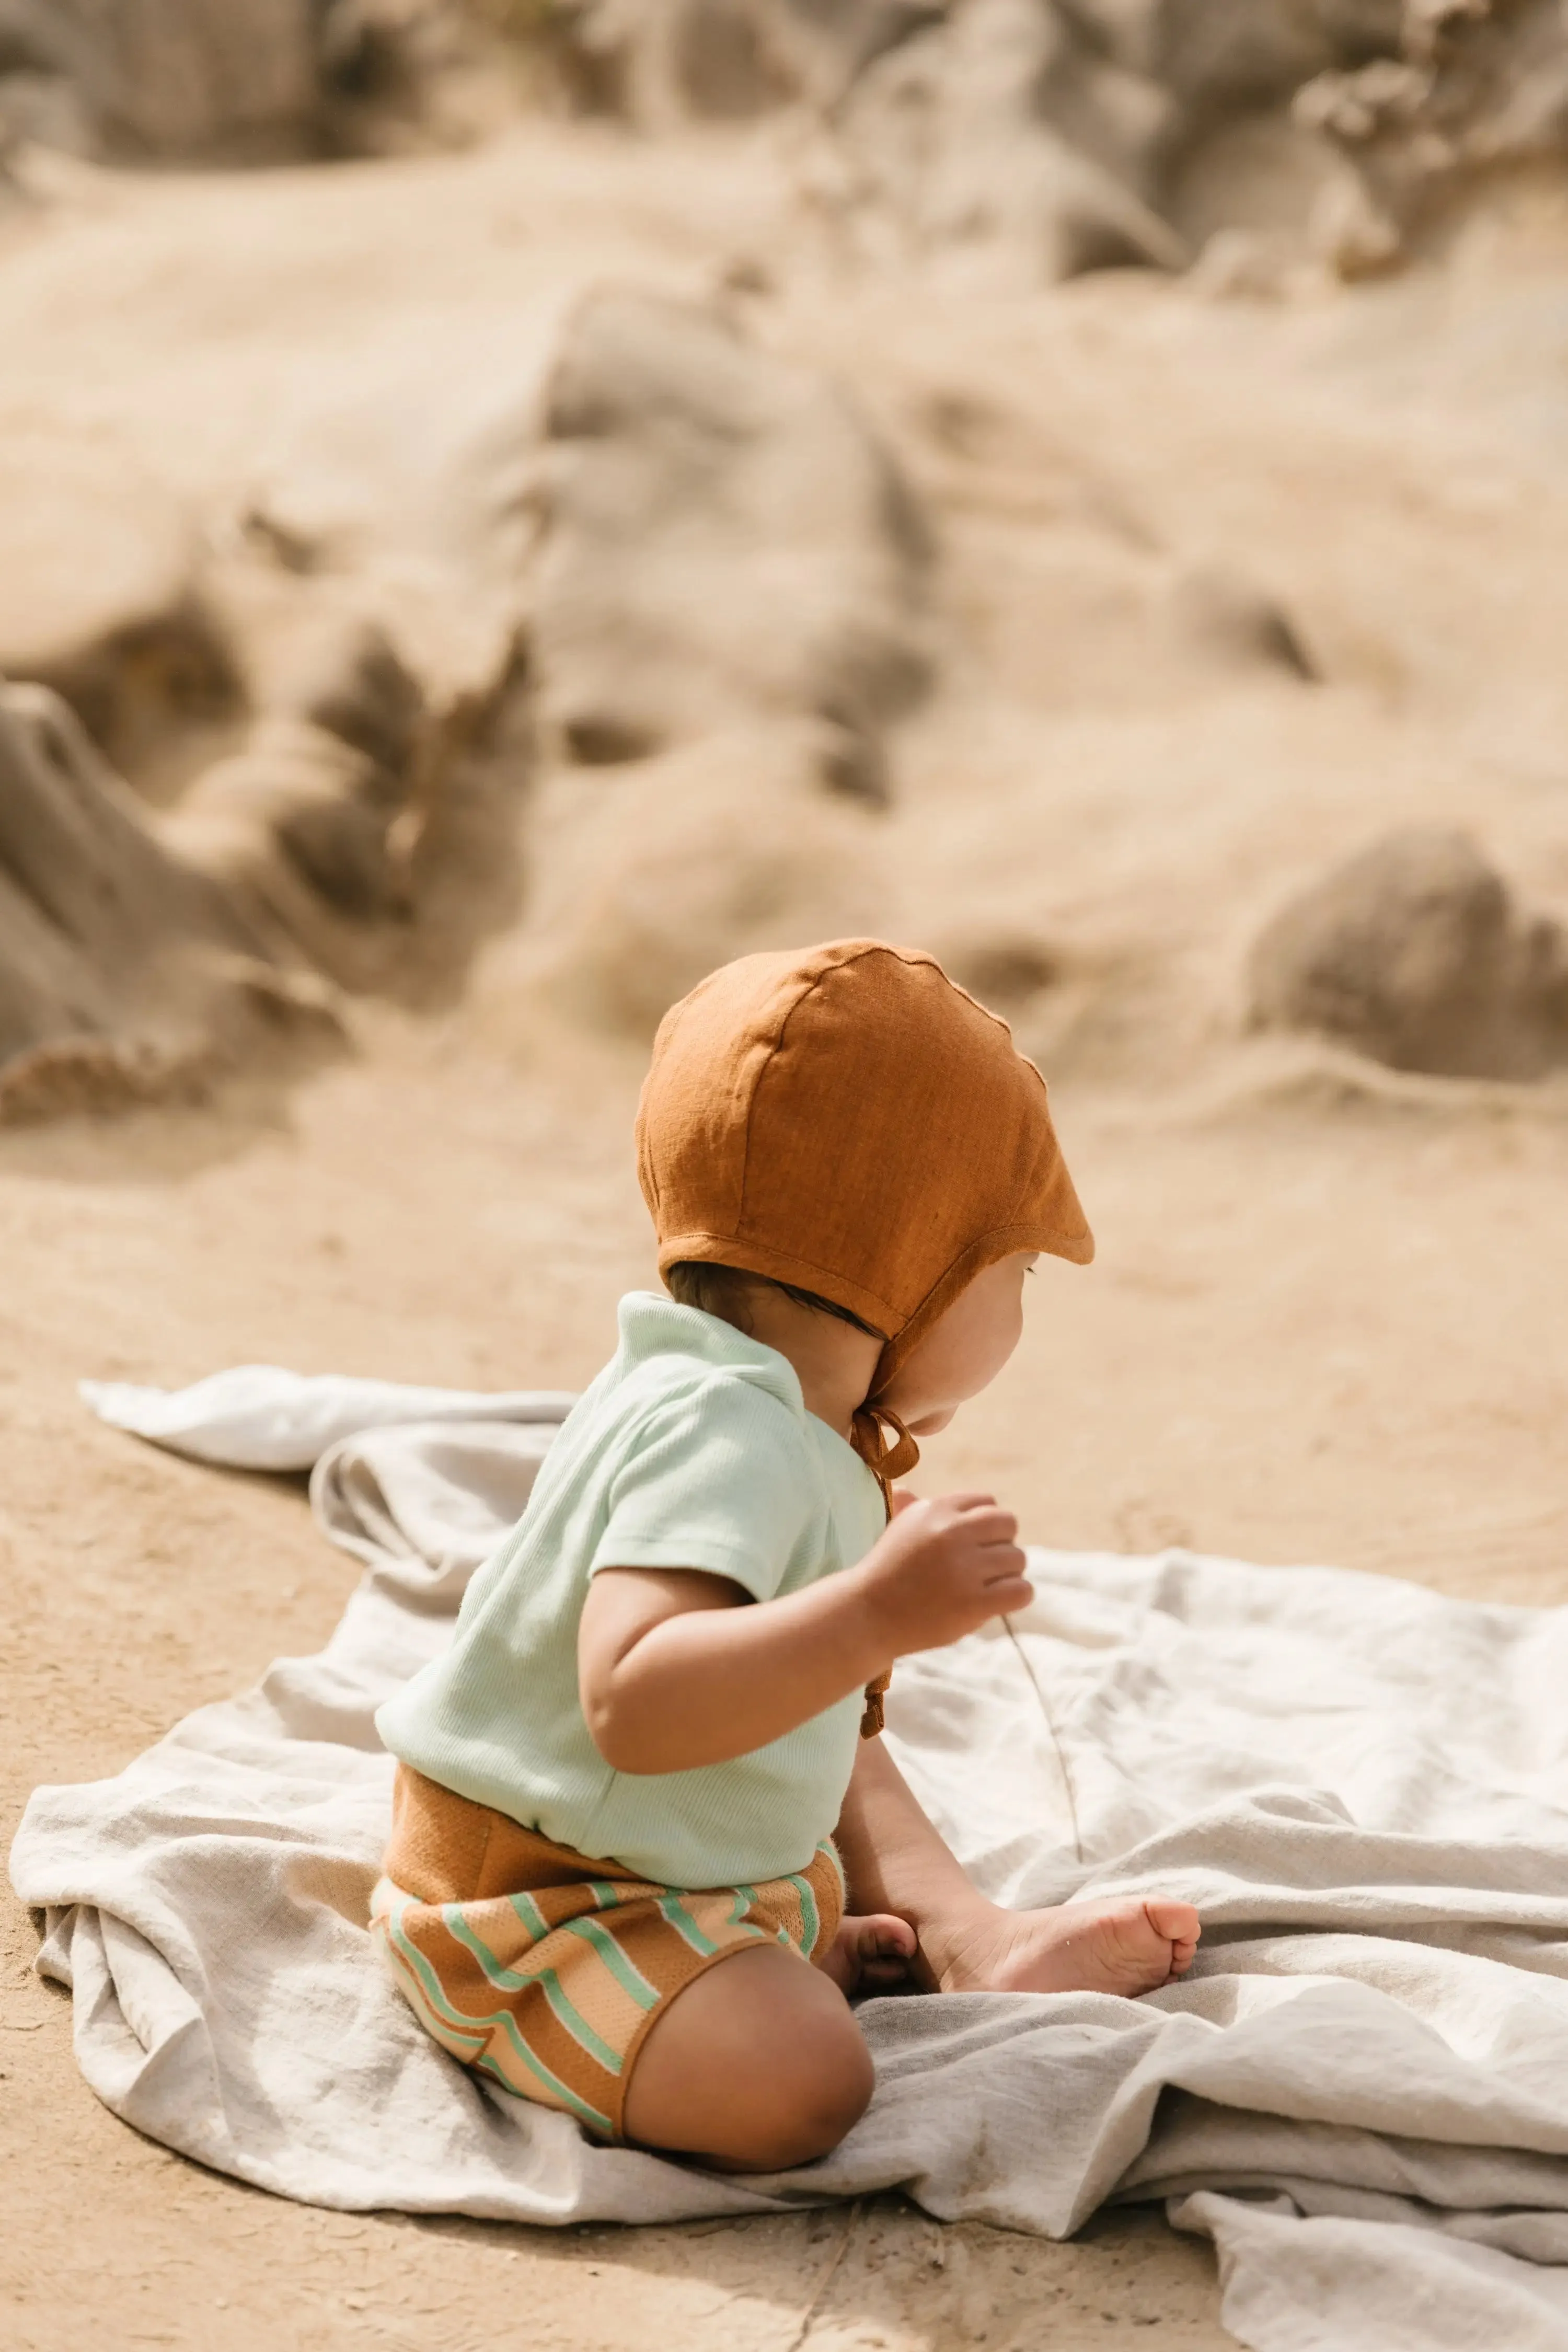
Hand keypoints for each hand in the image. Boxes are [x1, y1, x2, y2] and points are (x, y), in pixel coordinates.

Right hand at [856, 1491, 1031, 1659]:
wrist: (867, 1614)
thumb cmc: (886, 1571)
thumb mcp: (898, 1529)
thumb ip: (911, 1508)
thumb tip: (906, 1490)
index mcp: (937, 1509)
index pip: (988, 1502)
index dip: (985, 1525)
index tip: (973, 1544)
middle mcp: (952, 1532)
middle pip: (1008, 1525)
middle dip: (1001, 1544)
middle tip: (985, 1565)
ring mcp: (964, 1568)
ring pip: (1018, 1559)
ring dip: (1007, 1574)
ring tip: (985, 1586)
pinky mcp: (973, 1602)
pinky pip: (1021, 1590)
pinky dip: (1017, 1596)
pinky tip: (998, 1601)